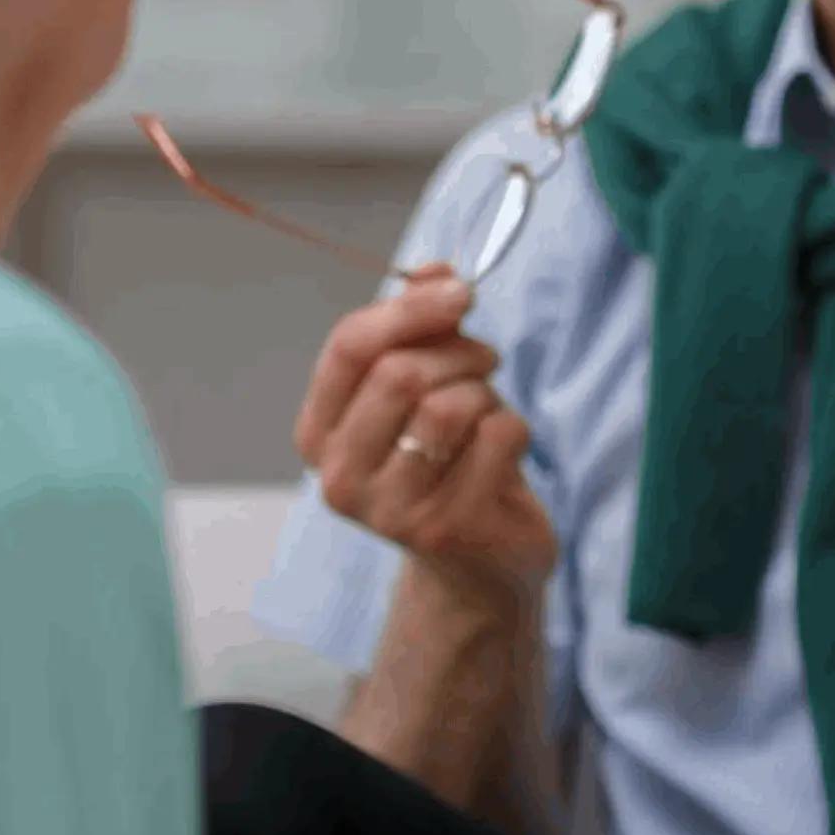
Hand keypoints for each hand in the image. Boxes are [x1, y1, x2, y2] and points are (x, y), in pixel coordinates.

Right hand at [295, 263, 555, 600]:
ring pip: (449, 405)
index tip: (460, 291)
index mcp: (320, 433)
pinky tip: (503, 455)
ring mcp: (391, 511)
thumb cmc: (448, 462)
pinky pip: (496, 436)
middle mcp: (341, 477)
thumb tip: (434, 270)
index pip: (349, 347)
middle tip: (485, 361)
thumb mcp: (425, 388)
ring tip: (487, 411)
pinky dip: (514, 428)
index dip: (410, 308)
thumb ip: (422, 325)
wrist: (480, 564)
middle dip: (460, 352)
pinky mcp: (448, 528)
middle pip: (400, 373)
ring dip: (485, 393)